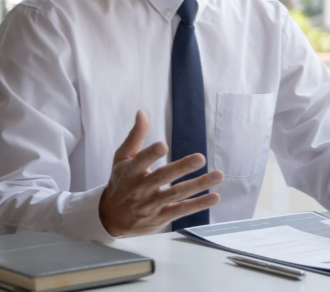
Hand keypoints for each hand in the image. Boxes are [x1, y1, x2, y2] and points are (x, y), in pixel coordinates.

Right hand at [98, 110, 222, 236]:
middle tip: (200, 158)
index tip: (163, 145)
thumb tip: (142, 112)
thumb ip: (135, 137)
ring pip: (177, 193)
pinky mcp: (161, 217)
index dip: (150, 154)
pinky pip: (182, 210)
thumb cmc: (120, 182)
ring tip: (218, 175)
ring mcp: (152, 204)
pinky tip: (214, 197)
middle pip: (162, 177)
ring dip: (198, 185)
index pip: (140, 161)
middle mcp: (140, 189)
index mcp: (130, 172)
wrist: (111, 218)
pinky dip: (198, 204)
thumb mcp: (121, 159)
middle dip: (181, 168)